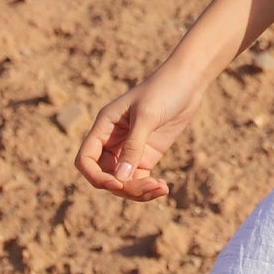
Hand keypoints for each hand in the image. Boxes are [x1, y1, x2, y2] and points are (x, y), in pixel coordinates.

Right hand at [75, 60, 204, 201]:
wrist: (188, 82)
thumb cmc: (163, 90)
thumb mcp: (147, 116)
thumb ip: (134, 146)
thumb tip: (120, 179)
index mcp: (104, 127)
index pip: (86, 159)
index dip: (96, 176)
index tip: (118, 183)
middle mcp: (112, 140)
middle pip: (105, 175)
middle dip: (124, 187)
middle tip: (151, 186)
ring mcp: (130, 149)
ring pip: (123, 181)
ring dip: (139, 191)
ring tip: (161, 188)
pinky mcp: (147, 154)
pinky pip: (140, 179)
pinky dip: (149, 187)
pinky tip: (164, 187)